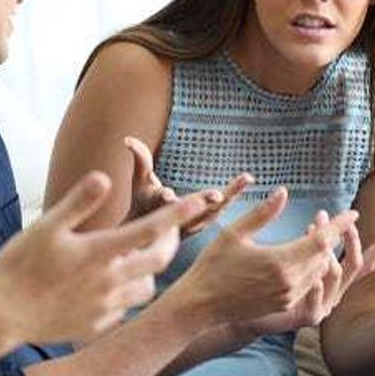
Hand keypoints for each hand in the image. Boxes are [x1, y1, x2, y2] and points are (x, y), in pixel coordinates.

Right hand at [0, 170, 207, 343]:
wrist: (0, 315)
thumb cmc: (19, 266)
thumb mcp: (46, 227)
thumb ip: (79, 202)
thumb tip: (104, 177)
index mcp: (99, 253)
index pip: (151, 229)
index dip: (180, 213)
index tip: (202, 199)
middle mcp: (109, 282)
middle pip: (159, 260)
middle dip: (170, 241)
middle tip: (170, 228)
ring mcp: (105, 307)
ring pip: (146, 288)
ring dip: (147, 270)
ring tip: (134, 258)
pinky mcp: (96, 326)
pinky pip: (124, 309)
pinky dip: (124, 295)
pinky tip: (107, 286)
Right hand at [124, 135, 250, 236]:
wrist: (151, 236)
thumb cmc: (142, 203)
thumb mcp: (138, 182)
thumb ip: (139, 159)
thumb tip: (128, 139)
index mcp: (160, 211)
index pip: (162, 205)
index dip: (164, 197)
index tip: (168, 194)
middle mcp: (180, 221)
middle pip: (192, 211)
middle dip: (204, 202)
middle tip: (217, 196)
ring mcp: (194, 224)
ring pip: (213, 210)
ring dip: (229, 195)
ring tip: (245, 178)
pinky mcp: (204, 223)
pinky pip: (221, 208)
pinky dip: (232, 195)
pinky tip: (247, 179)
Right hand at [169, 187, 358, 326]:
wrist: (200, 305)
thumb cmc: (213, 265)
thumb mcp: (234, 233)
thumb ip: (262, 213)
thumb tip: (283, 192)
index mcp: (280, 262)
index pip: (321, 240)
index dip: (339, 225)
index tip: (353, 213)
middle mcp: (290, 282)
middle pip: (325, 256)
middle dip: (331, 236)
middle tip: (329, 219)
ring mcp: (288, 297)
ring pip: (319, 272)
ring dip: (323, 254)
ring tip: (319, 236)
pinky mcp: (284, 306)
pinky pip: (309, 284)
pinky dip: (313, 268)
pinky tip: (306, 257)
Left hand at [241, 217, 374, 335]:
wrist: (251, 310)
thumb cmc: (271, 281)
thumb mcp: (294, 257)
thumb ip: (311, 242)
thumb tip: (320, 216)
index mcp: (334, 278)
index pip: (364, 261)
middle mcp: (334, 292)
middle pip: (355, 265)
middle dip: (351, 239)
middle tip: (344, 219)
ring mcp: (324, 306)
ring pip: (335, 277)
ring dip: (327, 252)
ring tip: (313, 229)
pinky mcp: (309, 317)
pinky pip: (317, 300)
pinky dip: (316, 285)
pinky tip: (311, 273)